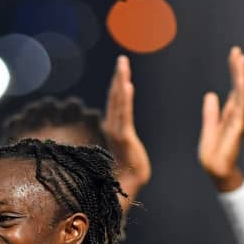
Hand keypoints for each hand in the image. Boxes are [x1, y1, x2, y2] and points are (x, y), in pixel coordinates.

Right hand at [102, 55, 150, 212]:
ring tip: (123, 65)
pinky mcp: (124, 137)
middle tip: (122, 59)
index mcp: (114, 128)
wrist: (130, 184)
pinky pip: (125, 114)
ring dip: (121, 81)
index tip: (120, 70)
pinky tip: (127, 85)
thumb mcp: (127, 149)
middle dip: (118, 77)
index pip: (115, 102)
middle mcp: (113, 127)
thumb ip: (123, 138)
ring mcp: (117, 131)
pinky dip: (125, 99)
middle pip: (115, 97)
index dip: (117, 85)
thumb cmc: (130, 170)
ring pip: (118, 101)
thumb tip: (122, 134)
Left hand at [198, 46, 243, 191]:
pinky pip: (241, 105)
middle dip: (238, 69)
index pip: (233, 88)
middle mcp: (236, 113)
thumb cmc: (213, 153)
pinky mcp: (238, 126)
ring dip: (241, 76)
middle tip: (237, 51)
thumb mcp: (208, 128)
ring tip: (240, 59)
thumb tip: (211, 94)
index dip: (234, 72)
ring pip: (242, 93)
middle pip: (238, 87)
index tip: (234, 55)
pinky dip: (241, 92)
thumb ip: (210, 112)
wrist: (216, 170)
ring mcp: (239, 119)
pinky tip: (240, 80)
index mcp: (229, 113)